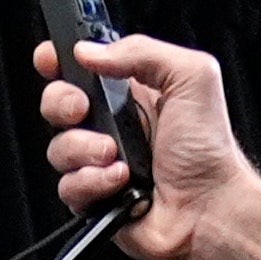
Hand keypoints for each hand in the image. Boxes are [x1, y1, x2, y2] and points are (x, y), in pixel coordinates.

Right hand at [30, 34, 260, 259]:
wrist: (209, 209)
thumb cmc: (208, 150)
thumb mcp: (191, 77)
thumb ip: (142, 51)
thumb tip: (90, 51)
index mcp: (129, 92)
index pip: (80, 67)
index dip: (57, 60)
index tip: (50, 59)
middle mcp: (110, 126)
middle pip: (55, 104)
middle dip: (61, 102)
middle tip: (83, 110)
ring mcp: (99, 164)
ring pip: (57, 148)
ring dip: (84, 149)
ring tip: (118, 157)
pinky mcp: (94, 199)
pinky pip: (68, 187)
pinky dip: (93, 183)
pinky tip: (122, 182)